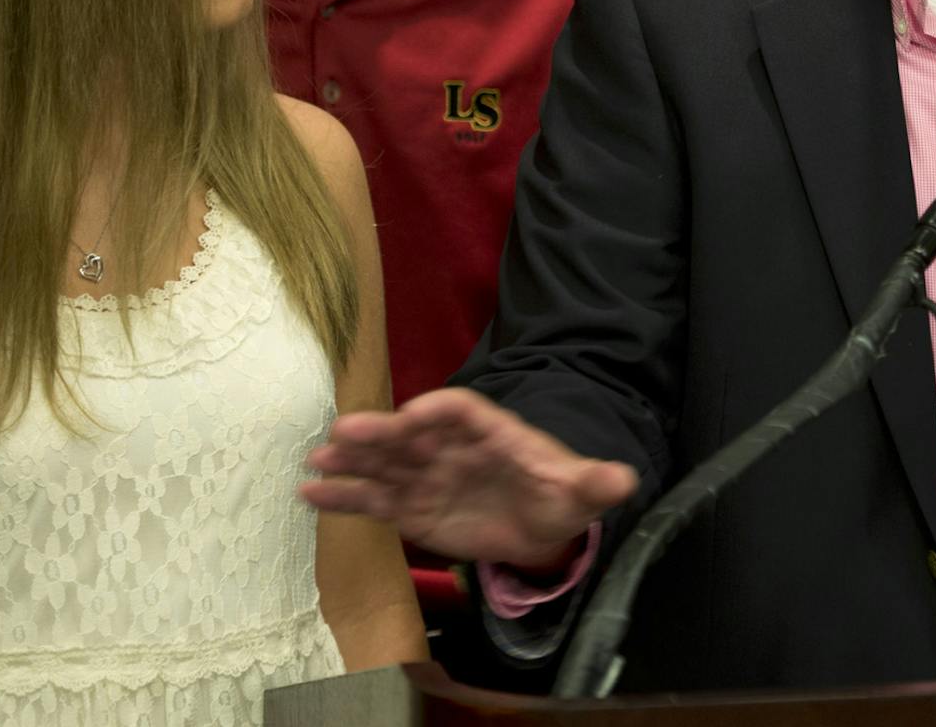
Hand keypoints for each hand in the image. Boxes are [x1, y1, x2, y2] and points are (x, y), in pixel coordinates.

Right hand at [302, 387, 637, 568]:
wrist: (539, 524)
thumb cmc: (558, 495)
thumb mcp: (580, 491)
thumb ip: (595, 483)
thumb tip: (624, 479)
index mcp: (493, 432)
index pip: (462, 412)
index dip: (438, 411)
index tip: (412, 416)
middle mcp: (452, 447)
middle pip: (413, 434)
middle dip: (381, 433)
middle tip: (344, 431)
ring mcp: (428, 476)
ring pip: (386, 465)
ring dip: (353, 461)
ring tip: (317, 460)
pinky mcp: (412, 508)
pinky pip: (375, 501)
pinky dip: (344, 497)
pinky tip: (311, 494)